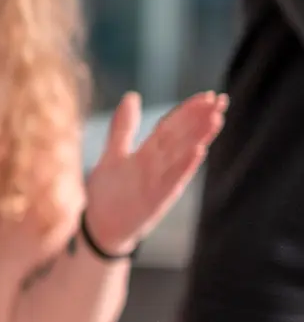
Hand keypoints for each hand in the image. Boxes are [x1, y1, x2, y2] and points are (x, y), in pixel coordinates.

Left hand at [84, 90, 226, 254]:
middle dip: (201, 118)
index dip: (188, 110)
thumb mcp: (114, 155)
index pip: (172, 126)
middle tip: (222, 100)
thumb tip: (132, 96)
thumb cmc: (109, 192)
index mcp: (149, 154)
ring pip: (182, 155)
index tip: (208, 94)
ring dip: (199, 137)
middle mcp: (158, 166)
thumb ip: (123, 128)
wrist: (99, 227)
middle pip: (182, 137)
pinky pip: (173, 180)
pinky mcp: (156, 199)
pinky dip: (185, 166)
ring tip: (216, 118)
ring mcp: (158, 182)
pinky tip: (198, 150)